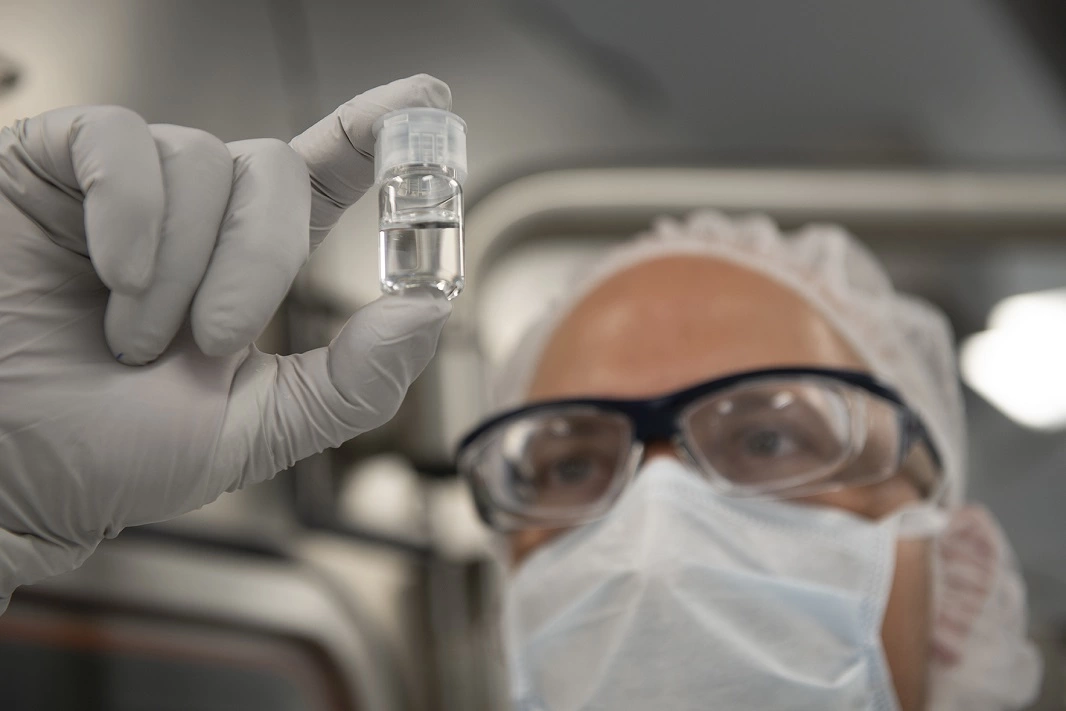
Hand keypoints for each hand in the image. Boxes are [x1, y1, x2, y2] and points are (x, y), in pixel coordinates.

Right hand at [0, 75, 452, 607]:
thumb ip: (353, 380)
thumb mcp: (256, 430)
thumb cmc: (114, 454)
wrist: (7, 474)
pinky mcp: (49, 171)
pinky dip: (131, 211)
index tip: (428, 105)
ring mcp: (126, 189)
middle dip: (259, 260)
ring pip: (200, 159)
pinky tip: (111, 274)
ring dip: (181, 266)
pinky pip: (118, 140)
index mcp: (248, 265)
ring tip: (131, 336)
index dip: (374, 135)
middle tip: (210, 340)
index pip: (324, 177)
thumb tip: (432, 310)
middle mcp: (196, 216)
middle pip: (273, 168)